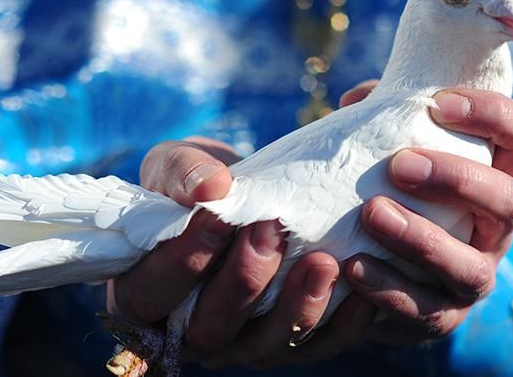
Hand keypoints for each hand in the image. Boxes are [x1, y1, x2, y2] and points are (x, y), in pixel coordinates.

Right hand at [108, 137, 338, 364]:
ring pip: (266, 345)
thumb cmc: (195, 183)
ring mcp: (242, 342)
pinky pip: (317, 346)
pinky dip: (344, 322)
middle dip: (243, 280)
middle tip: (271, 228)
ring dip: (296, 306)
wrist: (243, 194)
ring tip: (323, 261)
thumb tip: (211, 188)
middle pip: (210, 328)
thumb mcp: (174, 165)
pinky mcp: (289, 343)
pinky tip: (366, 287)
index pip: (152, 292)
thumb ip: (179, 173)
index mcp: (145, 292)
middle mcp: (190, 330)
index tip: (217, 214)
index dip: (183, 259)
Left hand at [293, 81, 512, 356]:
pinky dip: (387, 287)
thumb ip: (385, 122)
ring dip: (421, 238)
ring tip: (371, 213)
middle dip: (456, 180)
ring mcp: (475, 277)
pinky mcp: (442, 317)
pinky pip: (424, 309)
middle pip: (510, 201)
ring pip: (471, 266)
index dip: (495, 116)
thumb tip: (357, 98)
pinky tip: (354, 266)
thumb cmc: (395, 195)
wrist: (384, 277)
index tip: (439, 103)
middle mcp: (496, 229)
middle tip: (399, 166)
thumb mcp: (397, 156)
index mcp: (495, 177)